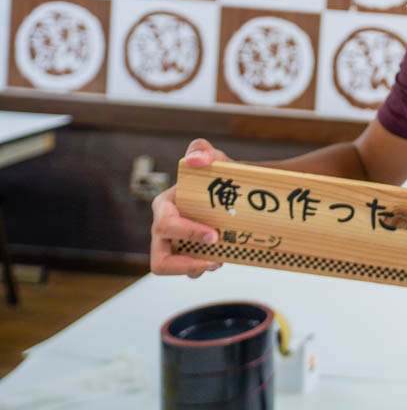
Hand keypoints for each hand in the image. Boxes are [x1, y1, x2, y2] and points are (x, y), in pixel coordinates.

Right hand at [150, 139, 231, 277]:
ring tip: (218, 261)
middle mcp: (162, 227)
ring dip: (194, 269)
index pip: (165, 225)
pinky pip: (187, 270)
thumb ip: (202, 150)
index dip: (186, 234)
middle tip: (216, 259)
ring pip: (170, 268)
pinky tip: (221, 258)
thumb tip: (195, 160)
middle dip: (186, 262)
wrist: (232, 192)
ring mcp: (172, 242)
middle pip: (160, 258)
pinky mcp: (185, 253)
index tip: (214, 235)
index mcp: (164, 205)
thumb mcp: (213, 158)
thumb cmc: (216, 174)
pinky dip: (202, 268)